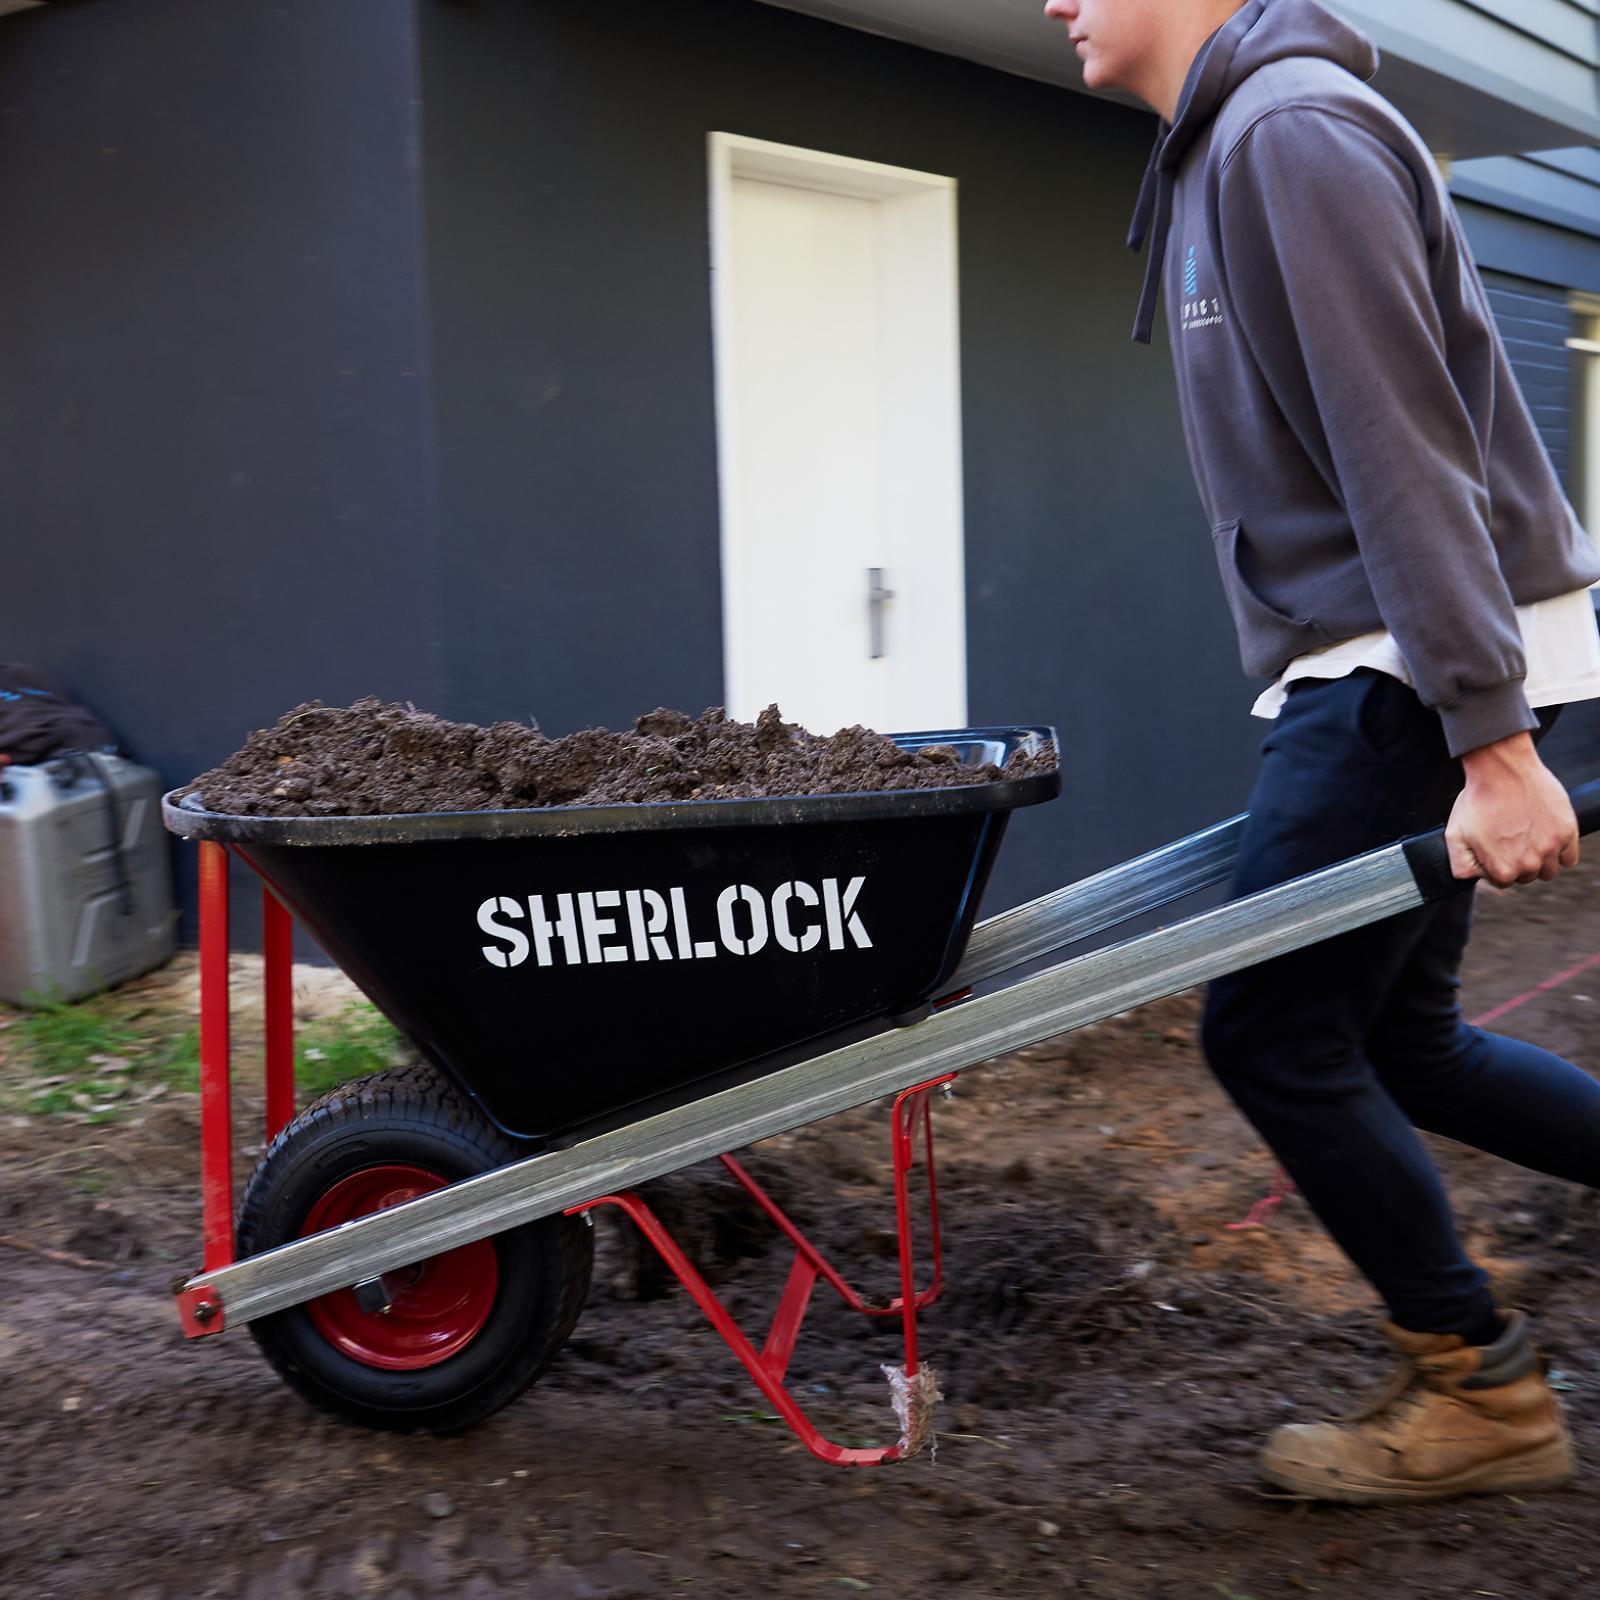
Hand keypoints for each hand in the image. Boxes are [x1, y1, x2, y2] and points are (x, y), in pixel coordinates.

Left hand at [1446, 732, 1578, 885]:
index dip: (1495, 864)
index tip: (1494, 847)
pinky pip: (1569, 858)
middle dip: (1517, 861)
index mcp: (1503, 870)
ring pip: (1548, 869)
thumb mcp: (1455, 836)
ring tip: (1525, 835)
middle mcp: (1530, 865)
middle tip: (1508, 837)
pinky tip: (1545, 836)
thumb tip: (1474, 878)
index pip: (1502, 881)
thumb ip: (1462, 865)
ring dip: (1539, 858)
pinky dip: (1560, 851)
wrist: (1502, 770)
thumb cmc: (1478, 800)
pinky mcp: (1567, 832)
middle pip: (1526, 876)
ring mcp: (1551, 849)